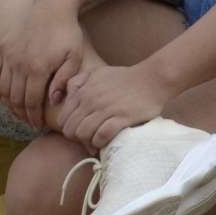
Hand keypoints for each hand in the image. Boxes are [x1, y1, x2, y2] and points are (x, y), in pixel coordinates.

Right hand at [0, 4, 91, 130]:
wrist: (52, 6)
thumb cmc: (67, 32)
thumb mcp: (73, 57)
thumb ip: (64, 80)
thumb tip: (53, 101)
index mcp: (37, 69)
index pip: (31, 102)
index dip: (33, 117)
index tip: (37, 126)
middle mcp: (19, 64)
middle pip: (16, 98)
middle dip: (21, 114)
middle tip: (27, 123)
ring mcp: (8, 55)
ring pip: (3, 88)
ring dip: (8, 104)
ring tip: (16, 114)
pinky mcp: (3, 47)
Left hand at [55, 64, 176, 151]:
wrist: (153, 79)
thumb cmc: (125, 78)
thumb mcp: (97, 73)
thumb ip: (77, 82)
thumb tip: (65, 100)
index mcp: (83, 92)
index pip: (62, 119)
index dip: (69, 129)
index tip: (81, 131)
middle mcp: (91, 101)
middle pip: (70, 130)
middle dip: (77, 139)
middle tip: (89, 139)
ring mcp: (106, 109)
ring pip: (83, 134)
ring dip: (88, 142)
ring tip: (97, 142)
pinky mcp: (121, 117)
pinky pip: (101, 136)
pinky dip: (100, 142)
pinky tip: (105, 141)